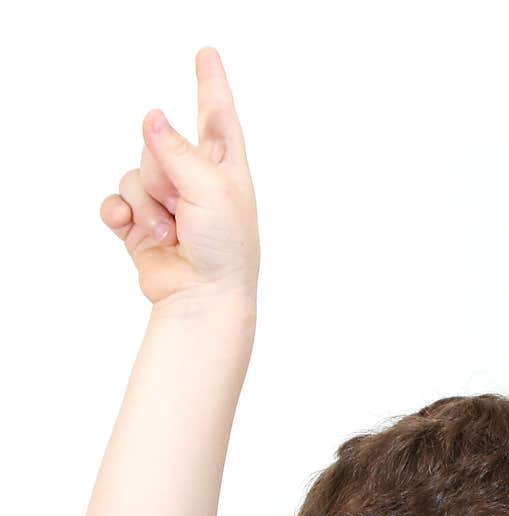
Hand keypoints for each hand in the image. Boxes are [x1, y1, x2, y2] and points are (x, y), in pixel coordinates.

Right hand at [99, 46, 259, 307]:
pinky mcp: (140, 226)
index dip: (210, 84)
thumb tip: (153, 117)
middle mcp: (194, 180)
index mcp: (224, 167)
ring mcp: (165, 203)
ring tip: (174, 233)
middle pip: (157, 144)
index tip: (207, 55)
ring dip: (148, 205)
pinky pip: (115, 201)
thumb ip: (177, 150)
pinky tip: (130, 228)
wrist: (204, 298)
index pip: (216, 114)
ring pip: (134, 174)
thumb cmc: (225, 247)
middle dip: (163, 174)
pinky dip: (119, 213)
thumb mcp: (210, 189)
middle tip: (185, 209)